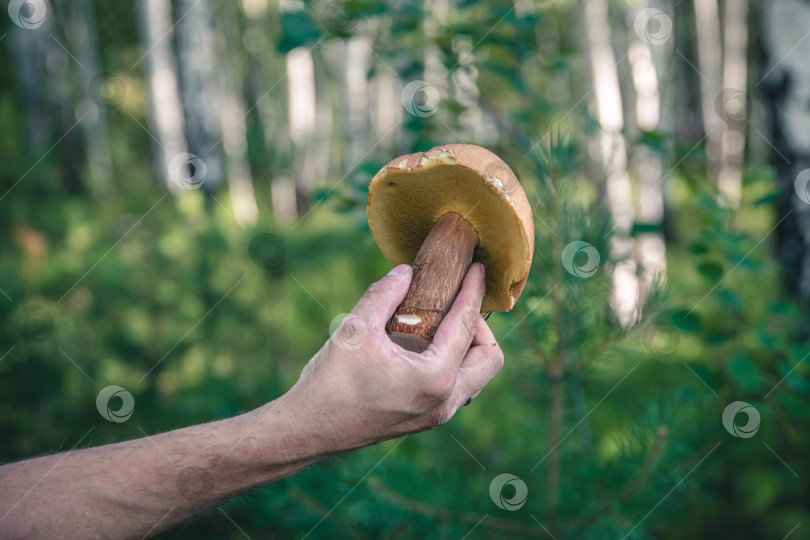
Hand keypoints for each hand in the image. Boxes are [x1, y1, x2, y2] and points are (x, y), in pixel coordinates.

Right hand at [279, 262, 503, 452]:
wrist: (309, 429)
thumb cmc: (331, 381)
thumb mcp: (356, 328)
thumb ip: (384, 295)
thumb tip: (406, 270)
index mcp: (434, 378)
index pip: (466, 325)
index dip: (473, 291)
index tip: (476, 268)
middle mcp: (444, 401)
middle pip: (489, 359)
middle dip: (480, 326)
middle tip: (455, 304)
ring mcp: (437, 415)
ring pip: (477, 377)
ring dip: (469, 347)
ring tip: (442, 323)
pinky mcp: (425, 420)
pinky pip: (458, 388)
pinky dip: (455, 363)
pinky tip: (425, 345)